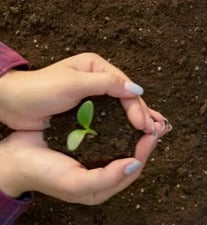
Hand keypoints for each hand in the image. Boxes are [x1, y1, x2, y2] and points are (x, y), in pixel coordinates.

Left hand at [0, 53, 164, 132]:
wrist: (12, 103)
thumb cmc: (39, 89)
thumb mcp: (73, 83)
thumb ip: (106, 84)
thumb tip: (137, 89)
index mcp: (97, 67)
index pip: (125, 88)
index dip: (138, 107)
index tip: (145, 125)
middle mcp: (98, 80)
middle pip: (127, 99)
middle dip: (142, 116)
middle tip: (155, 133)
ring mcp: (93, 97)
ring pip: (122, 110)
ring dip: (137, 122)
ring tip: (154, 135)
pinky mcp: (87, 112)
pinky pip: (111, 119)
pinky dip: (124, 128)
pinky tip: (135, 137)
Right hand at [0, 129, 166, 204]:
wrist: (12, 160)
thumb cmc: (43, 173)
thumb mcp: (76, 183)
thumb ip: (107, 178)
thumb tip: (135, 164)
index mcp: (103, 187)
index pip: (133, 169)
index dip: (145, 152)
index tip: (152, 134)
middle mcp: (101, 172)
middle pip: (131, 156)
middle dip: (144, 140)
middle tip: (156, 123)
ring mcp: (93, 155)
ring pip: (121, 143)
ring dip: (134, 129)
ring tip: (145, 115)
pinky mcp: (84, 141)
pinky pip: (107, 132)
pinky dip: (118, 122)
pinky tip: (123, 109)